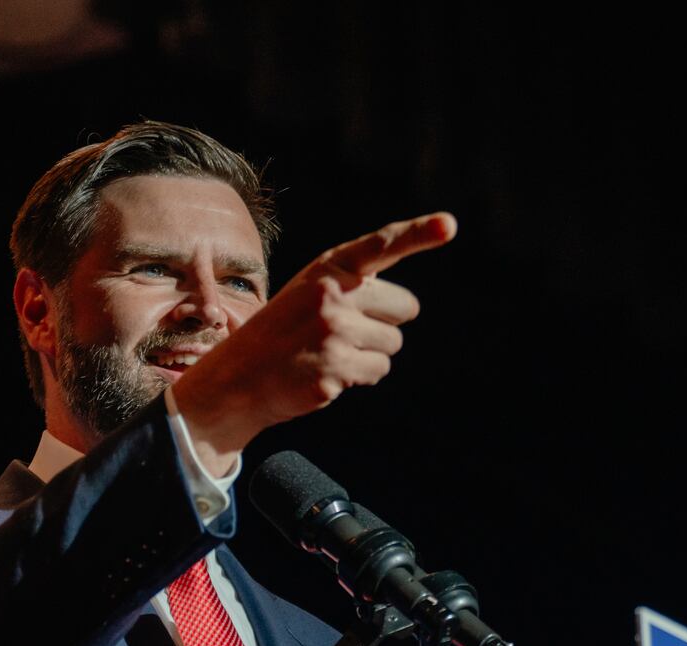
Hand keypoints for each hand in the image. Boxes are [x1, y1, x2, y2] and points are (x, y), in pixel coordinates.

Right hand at [171, 212, 455, 474]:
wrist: (237, 378)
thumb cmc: (282, 331)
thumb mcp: (309, 292)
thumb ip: (352, 286)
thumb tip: (408, 306)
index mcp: (327, 269)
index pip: (381, 244)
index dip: (419, 233)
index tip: (449, 224)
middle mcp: (332, 295)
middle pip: (405, 307)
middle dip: (384, 322)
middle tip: (341, 331)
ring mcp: (333, 334)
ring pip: (393, 343)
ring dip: (370, 352)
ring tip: (329, 353)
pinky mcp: (335, 372)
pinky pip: (378, 371)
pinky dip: (359, 377)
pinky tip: (326, 373)